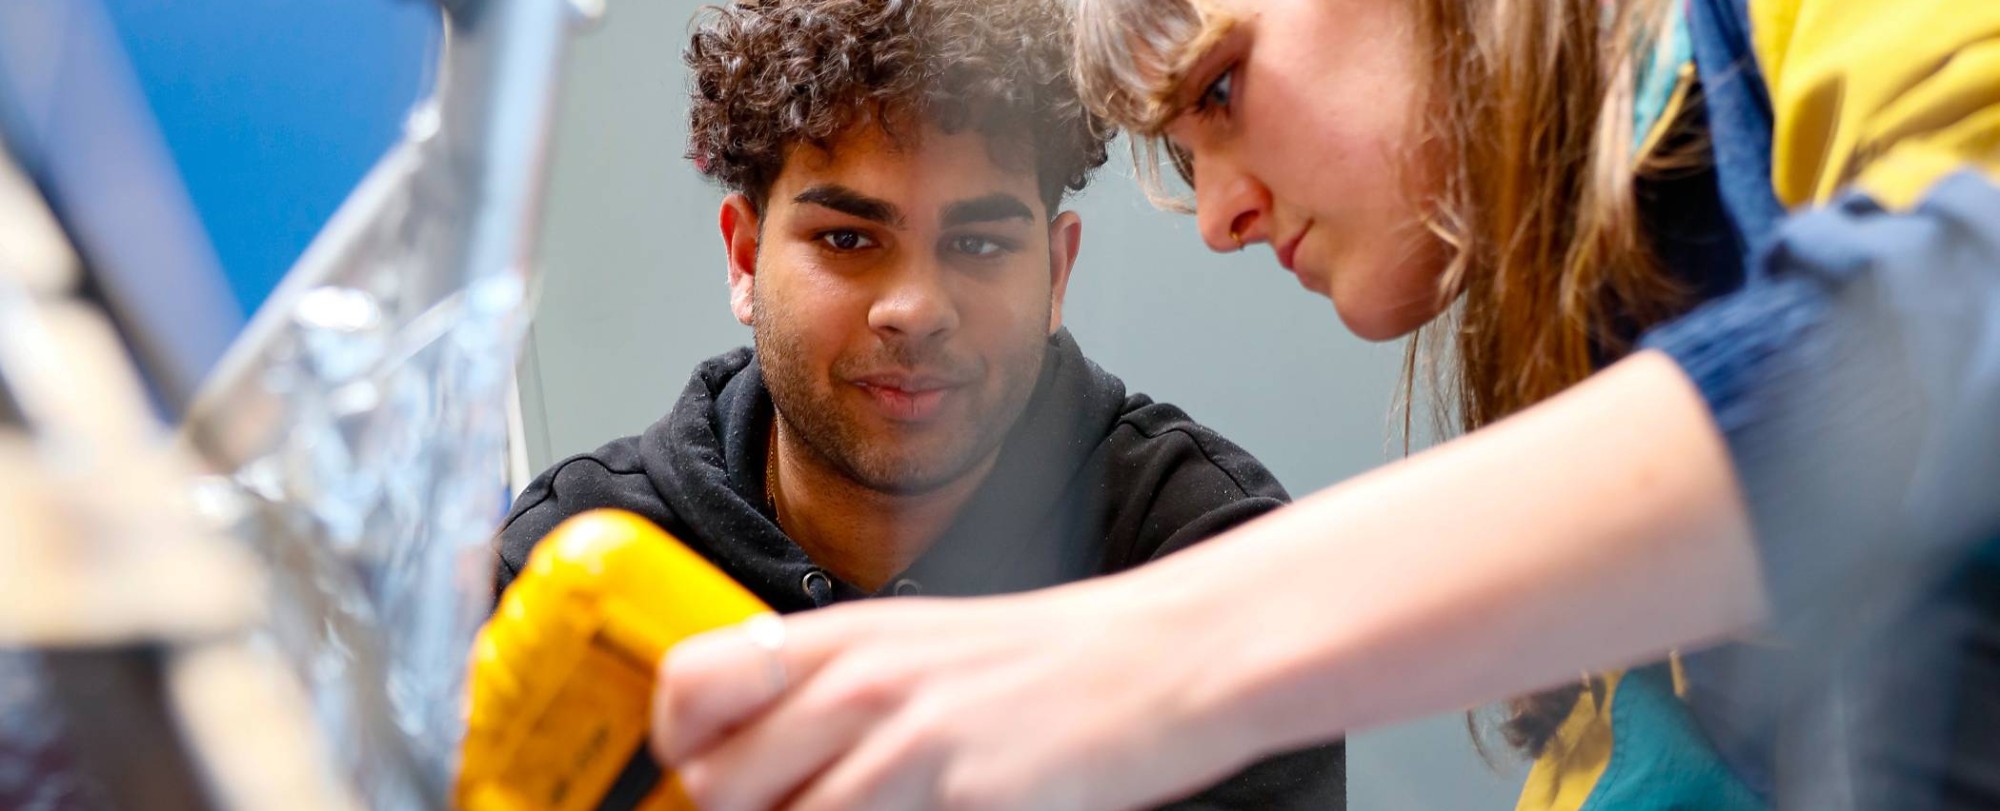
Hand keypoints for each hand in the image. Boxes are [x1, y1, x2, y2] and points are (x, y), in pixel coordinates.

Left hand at [649, 579, 1258, 810]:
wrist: (1159, 663)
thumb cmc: (1044, 666)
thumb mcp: (917, 645)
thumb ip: (829, 689)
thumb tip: (751, 747)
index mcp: (842, 636)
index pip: (688, 684)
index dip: (677, 745)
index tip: (701, 774)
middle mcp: (860, 681)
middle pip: (719, 783)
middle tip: (801, 807)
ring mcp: (908, 742)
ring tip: (876, 809)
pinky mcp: (958, 793)